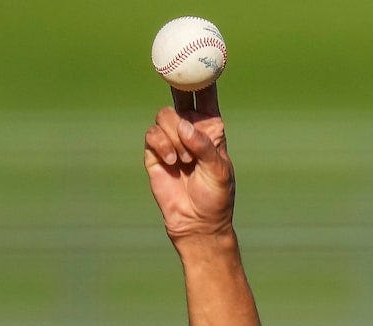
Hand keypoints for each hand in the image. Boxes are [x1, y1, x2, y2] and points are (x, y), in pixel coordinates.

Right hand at [143, 84, 234, 242]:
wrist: (197, 222)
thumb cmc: (216, 198)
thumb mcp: (219, 172)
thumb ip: (205, 147)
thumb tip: (186, 126)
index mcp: (211, 129)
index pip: (206, 97)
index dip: (203, 76)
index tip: (201, 56)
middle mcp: (190, 130)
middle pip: (179, 96)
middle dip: (177, 85)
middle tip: (174, 76)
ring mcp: (172, 139)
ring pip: (164, 116)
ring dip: (174, 137)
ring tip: (184, 161)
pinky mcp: (155, 151)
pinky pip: (153, 134)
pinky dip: (162, 146)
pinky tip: (172, 162)